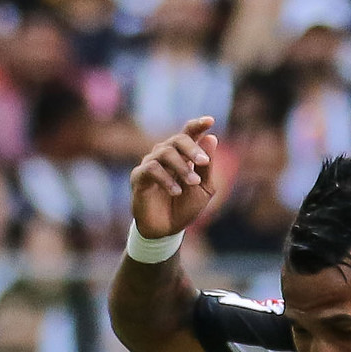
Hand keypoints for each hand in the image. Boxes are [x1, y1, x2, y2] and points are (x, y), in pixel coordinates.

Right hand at [128, 117, 219, 238]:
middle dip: (192, 148)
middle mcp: (165, 155)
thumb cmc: (185, 207)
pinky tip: (177, 191)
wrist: (167, 230)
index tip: (210, 120)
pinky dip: (166, 179)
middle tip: (203, 162)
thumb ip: (207, 166)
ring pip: (164, 152)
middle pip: (178, 139)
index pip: (189, 134)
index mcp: (183, 155)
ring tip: (193, 182)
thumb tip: (211, 138)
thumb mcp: (204, 188)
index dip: (198, 125)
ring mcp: (150, 164)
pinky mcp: (139, 177)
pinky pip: (151, 169)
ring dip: (182, 167)